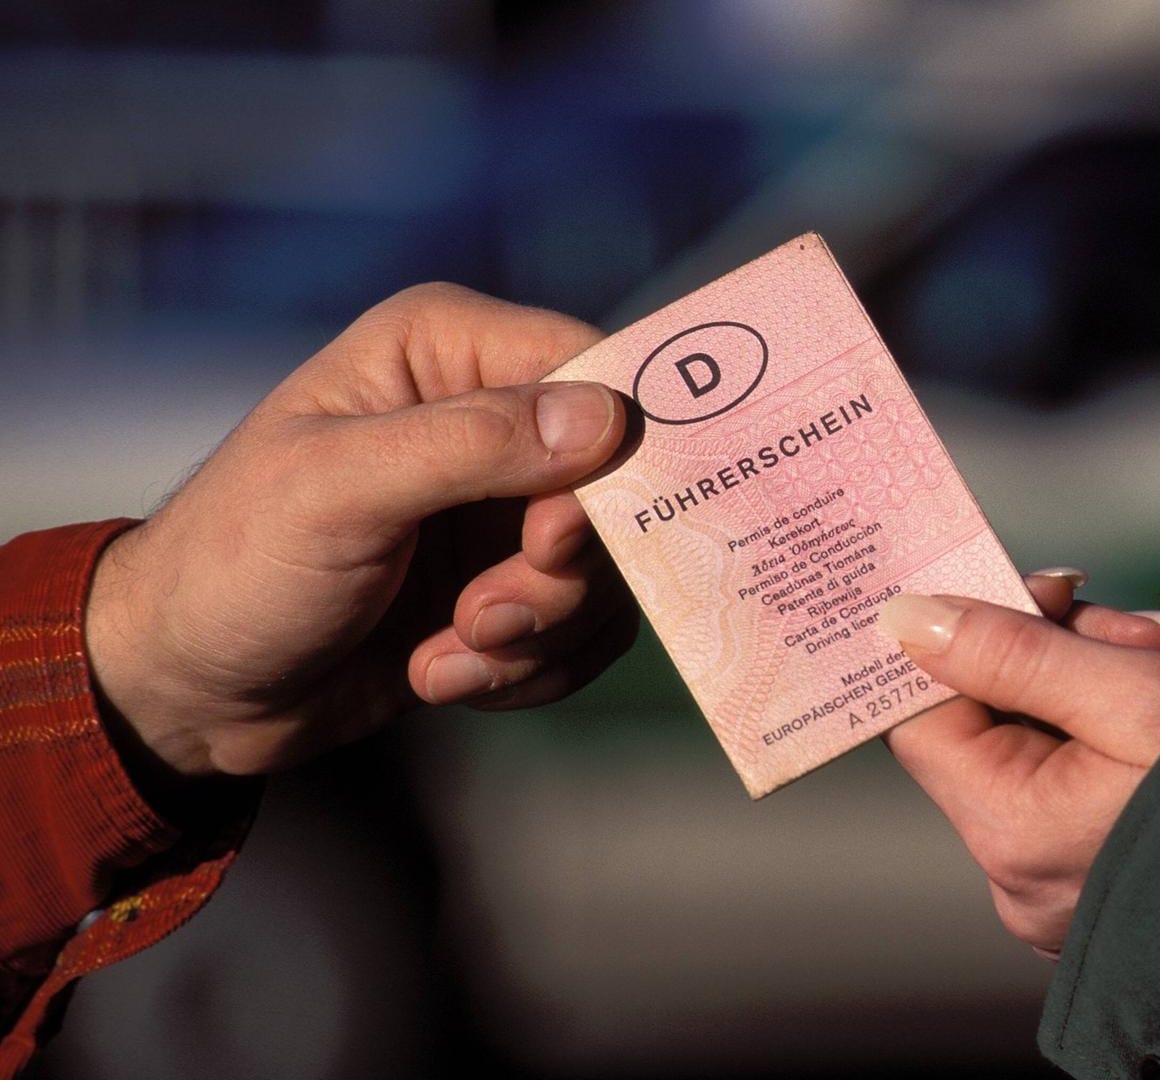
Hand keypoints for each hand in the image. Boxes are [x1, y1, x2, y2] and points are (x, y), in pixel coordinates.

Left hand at [84, 284, 635, 784]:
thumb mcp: (338, 491)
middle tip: (480, 617)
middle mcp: (492, 417)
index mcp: (445, 350)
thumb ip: (470, 444)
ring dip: (535, 634)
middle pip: (615, 486)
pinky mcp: (515, 587)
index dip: (605, 459)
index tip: (551, 543)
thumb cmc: (233, 566)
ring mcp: (506, 507)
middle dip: (556, 576)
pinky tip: (442, 674)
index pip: (593, 372)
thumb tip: (606, 417)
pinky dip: (529, 669)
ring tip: (442, 655)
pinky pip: (588, 631)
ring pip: (607, 572)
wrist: (189, 691)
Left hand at [880, 575, 1159, 954]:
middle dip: (1058, 650)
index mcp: (1013, 835)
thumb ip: (1012, 650)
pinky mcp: (1107, 879)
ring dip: (1099, 677)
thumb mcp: (1131, 692)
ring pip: (1041, 741)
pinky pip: (1079, 781)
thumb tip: (901, 620)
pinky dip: (1118, 728)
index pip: (927, 717)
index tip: (1029, 590)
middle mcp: (1023, 877)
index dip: (963, 641)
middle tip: (1144, 626)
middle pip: (991, 723)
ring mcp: (1064, 885)